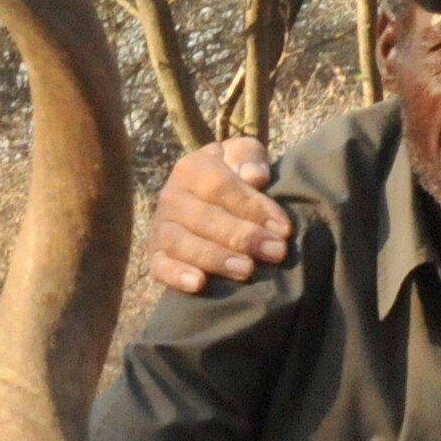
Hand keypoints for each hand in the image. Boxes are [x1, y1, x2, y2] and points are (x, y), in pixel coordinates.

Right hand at [147, 136, 284, 292]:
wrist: (203, 200)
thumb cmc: (233, 177)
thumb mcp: (243, 156)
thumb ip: (249, 156)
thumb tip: (255, 176)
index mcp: (191, 168)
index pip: (221, 187)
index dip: (253, 208)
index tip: (284, 228)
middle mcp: (171, 197)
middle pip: (204, 218)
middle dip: (243, 237)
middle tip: (276, 252)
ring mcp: (161, 227)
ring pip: (183, 244)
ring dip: (216, 258)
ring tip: (247, 270)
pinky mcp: (156, 255)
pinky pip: (160, 266)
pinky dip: (176, 275)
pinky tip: (199, 284)